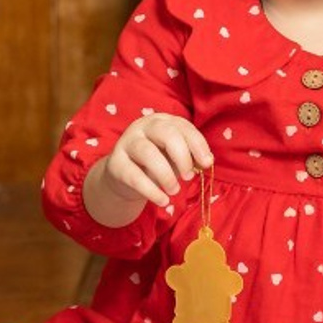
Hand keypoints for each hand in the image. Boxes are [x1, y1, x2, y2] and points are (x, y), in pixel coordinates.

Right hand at [83, 113, 212, 226]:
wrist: (124, 177)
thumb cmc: (156, 163)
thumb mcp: (175, 157)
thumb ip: (190, 156)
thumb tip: (206, 161)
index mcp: (162, 121)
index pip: (183, 126)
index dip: (197, 144)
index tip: (207, 163)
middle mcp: (143, 127)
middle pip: (166, 133)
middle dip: (182, 156)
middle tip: (189, 177)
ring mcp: (127, 143)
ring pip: (148, 153)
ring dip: (166, 175)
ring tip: (174, 190)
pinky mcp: (115, 164)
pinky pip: (134, 176)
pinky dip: (151, 191)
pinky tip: (163, 201)